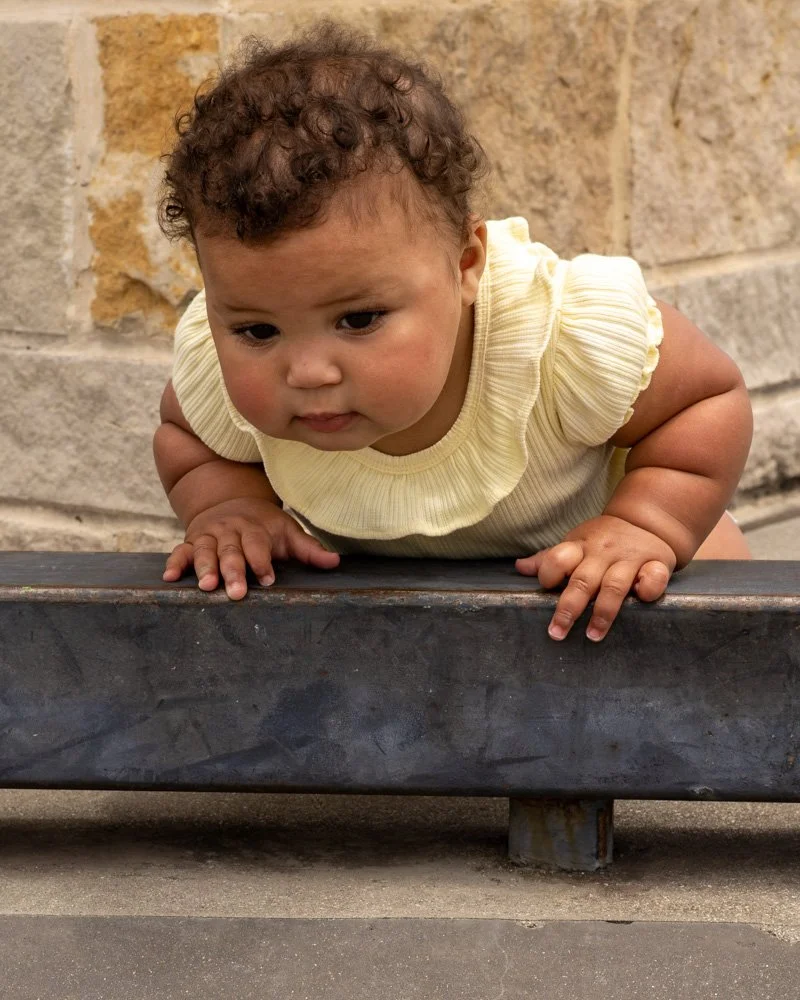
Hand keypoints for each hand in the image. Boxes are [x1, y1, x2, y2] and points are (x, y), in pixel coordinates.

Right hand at [163, 497, 339, 598]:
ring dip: (204, 568)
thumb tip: (335, 562)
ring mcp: (209, 536)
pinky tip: (169, 578)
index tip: (268, 578)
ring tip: (206, 586)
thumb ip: (309, 549)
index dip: (262, 561)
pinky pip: (180, 551)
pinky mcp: (191, 541)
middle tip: (235, 593)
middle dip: (233, 571)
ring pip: (204, 551)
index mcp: (255, 529)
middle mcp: (230, 531)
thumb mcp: (288, 532)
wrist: (232, 502)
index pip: (258, 545)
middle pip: (231, 551)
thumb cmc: (266, 527)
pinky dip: (175, 563)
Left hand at [515, 515, 675, 641]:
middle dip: (568, 608)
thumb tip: (520, 568)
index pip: (558, 558)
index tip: (546, 590)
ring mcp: (629, 558)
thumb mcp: (576, 543)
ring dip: (603, 613)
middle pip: (583, 580)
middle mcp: (603, 552)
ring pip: (614, 586)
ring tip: (592, 636)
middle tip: (557, 632)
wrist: (647, 520)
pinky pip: (654, 577)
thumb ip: (550, 558)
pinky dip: (648, 588)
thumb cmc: (603, 539)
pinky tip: (640, 599)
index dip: (549, 574)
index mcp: (580, 546)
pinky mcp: (656, 563)